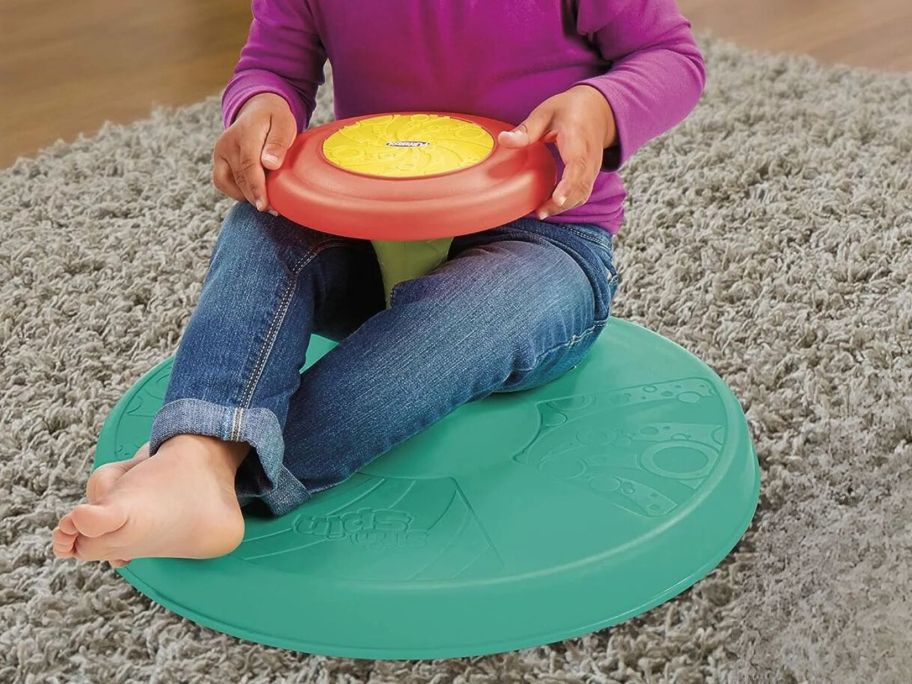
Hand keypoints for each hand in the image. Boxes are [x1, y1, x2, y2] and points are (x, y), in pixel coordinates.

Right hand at [212, 93, 296, 211]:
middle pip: (240, 178)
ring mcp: (220, 152)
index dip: (257, 187)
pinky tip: (253, 195)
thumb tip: (270, 164)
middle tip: (274, 210)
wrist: (258, 111)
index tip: (264, 205)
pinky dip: (237, 192)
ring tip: (266, 204)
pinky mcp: (218, 160)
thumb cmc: (275, 119)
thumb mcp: (284, 123)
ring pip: (229, 183)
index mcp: (245, 133)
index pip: (249, 165)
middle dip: (256, 197)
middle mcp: (227, 143)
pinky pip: (223, 183)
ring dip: (247, 197)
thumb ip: (278, 142)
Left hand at [498, 85, 616, 218]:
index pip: (578, 165)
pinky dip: (567, 203)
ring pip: (582, 194)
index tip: (558, 199)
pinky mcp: (590, 176)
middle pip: (580, 186)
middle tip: (539, 212)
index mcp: (578, 138)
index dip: (569, 184)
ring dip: (563, 206)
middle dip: (561, 203)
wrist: (597, 110)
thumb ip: (526, 129)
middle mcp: (590, 157)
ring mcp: (593, 168)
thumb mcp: (545, 113)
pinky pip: (582, 193)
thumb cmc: (569, 110)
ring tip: (541, 212)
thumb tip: (503, 139)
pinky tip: (549, 206)